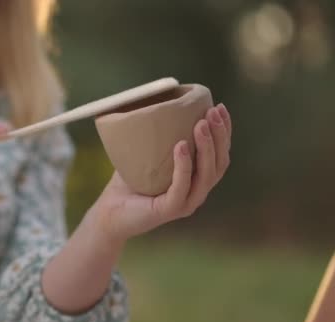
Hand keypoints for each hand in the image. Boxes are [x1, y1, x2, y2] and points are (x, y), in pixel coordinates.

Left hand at [91, 103, 231, 242]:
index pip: (220, 154)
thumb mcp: (146, 152)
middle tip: (212, 112)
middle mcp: (197, 191)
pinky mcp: (170, 210)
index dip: (225, 131)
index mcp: (197, 178)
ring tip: (200, 124)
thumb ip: (158, 133)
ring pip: (206, 175)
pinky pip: (182, 187)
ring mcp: (186, 203)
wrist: (109, 211)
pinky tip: (180, 146)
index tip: (219, 107)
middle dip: (220, 135)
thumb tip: (157, 98)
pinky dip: (183, 166)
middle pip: (219, 163)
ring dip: (206, 147)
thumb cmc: (128, 181)